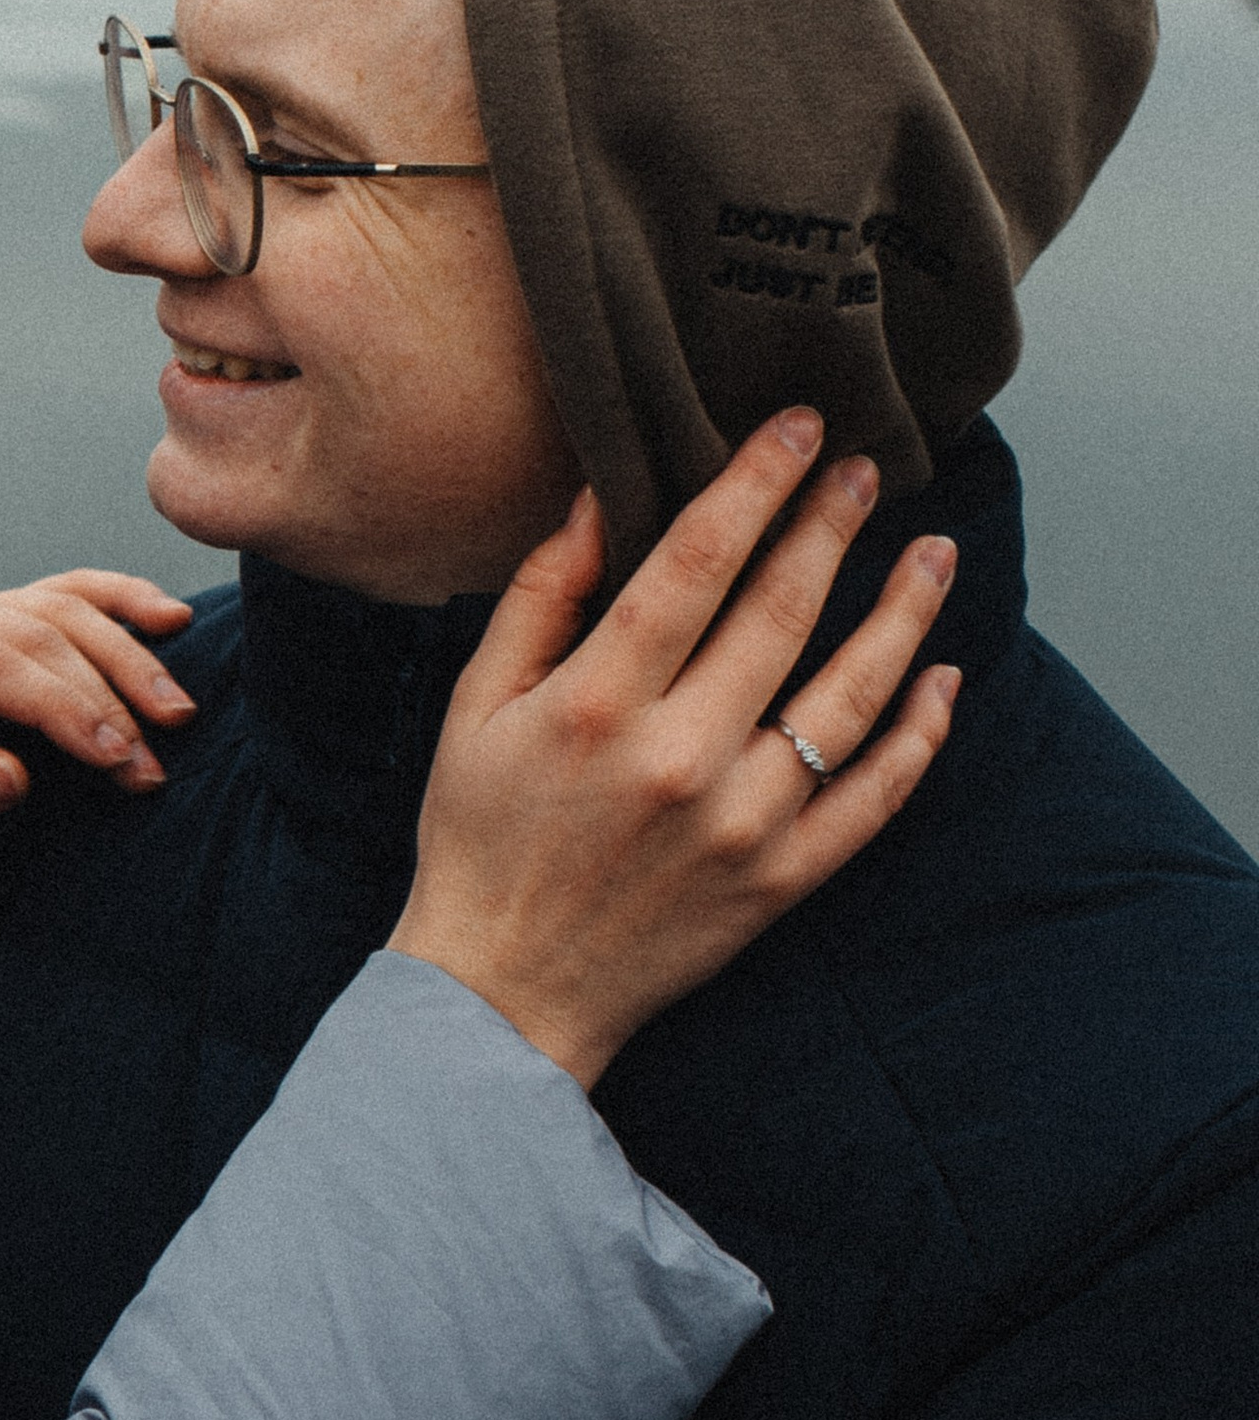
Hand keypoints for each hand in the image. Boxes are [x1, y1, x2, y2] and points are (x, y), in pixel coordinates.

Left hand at [0, 569, 197, 939]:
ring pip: (57, 608)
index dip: (65, 709)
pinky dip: (113, 605)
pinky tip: (166, 618)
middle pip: (35, 631)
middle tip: (155, 765)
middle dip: (105, 696)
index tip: (122, 761)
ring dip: (124, 658)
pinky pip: (56, 598)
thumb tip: (13, 776)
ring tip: (176, 715)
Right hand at [393, 410, 959, 1090]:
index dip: (753, 486)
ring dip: (901, 616)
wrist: (505, 991)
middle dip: (829, 527)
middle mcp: (679, 759)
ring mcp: (742, 826)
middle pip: (780, 614)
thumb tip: (598, 494)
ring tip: (933, 555)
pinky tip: (941, 681)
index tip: (795, 428)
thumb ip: (540, 595)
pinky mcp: (780, 882)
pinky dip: (917, 738)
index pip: (694, 565)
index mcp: (596, 704)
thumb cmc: (477, 833)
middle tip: (864, 468)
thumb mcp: (477, 704)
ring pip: (847, 699)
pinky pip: (872, 800)